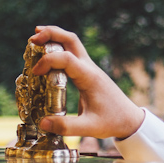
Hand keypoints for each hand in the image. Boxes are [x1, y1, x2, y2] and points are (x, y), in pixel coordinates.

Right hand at [30, 26, 144, 139]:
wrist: (130, 120)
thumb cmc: (112, 122)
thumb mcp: (90, 128)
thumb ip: (67, 126)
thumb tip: (43, 123)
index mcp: (89, 78)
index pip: (66, 58)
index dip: (48, 61)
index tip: (36, 72)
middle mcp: (90, 68)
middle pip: (71, 39)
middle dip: (51, 34)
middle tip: (33, 38)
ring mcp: (90, 68)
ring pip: (72, 42)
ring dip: (55, 37)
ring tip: (36, 39)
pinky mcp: (89, 72)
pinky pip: (73, 53)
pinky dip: (59, 48)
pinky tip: (48, 54)